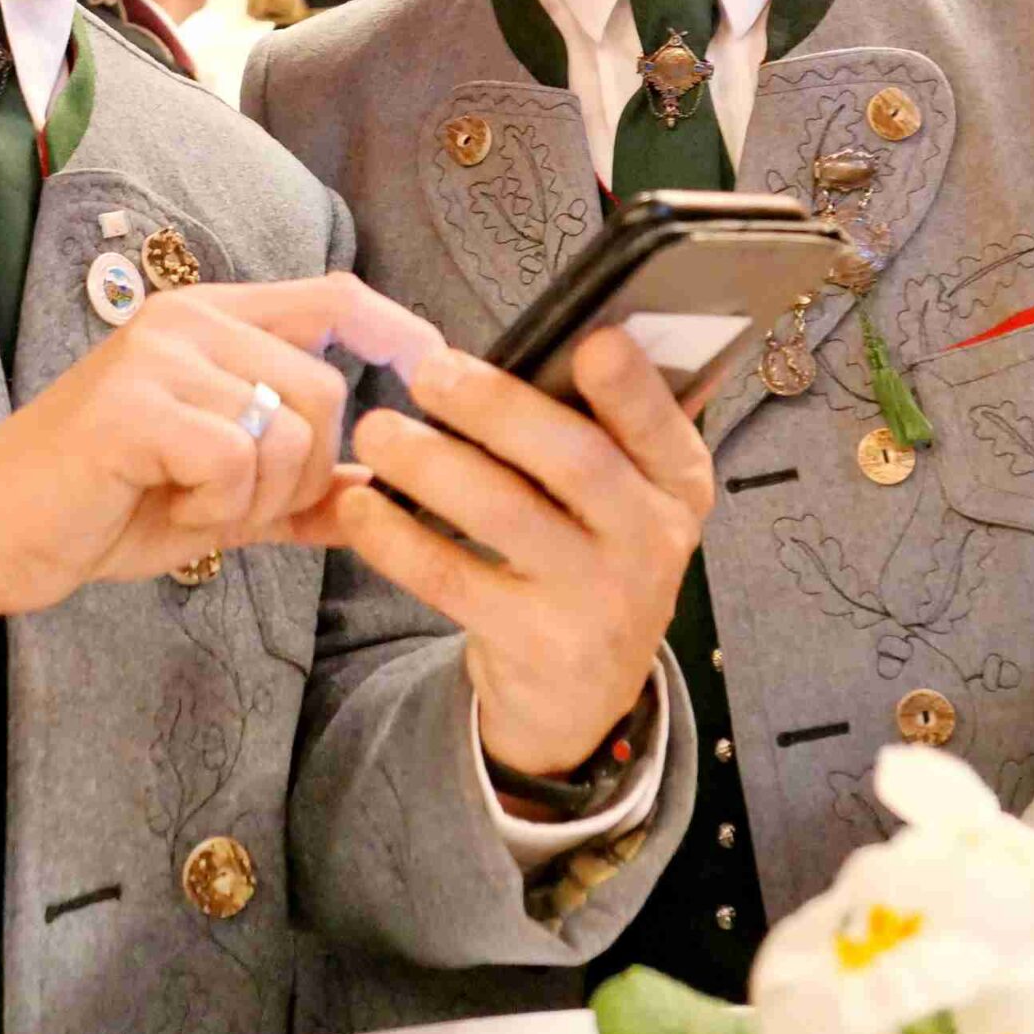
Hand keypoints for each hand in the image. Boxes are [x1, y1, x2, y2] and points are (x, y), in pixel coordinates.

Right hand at [0, 273, 441, 634]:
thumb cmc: (101, 506)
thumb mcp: (218, 495)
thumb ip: (298, 487)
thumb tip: (381, 493)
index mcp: (209, 321)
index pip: (334, 296)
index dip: (398, 330)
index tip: (436, 371)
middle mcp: (186, 319)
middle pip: (325, 387)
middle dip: (306, 474)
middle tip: (239, 506)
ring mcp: (157, 356)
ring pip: (287, 430)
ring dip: (254, 499)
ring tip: (188, 504)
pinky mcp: (133, 405)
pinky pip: (237, 462)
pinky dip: (215, 510)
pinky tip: (163, 510)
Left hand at [335, 329, 715, 779]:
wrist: (582, 692)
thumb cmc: (586, 552)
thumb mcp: (619, 496)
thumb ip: (592, 427)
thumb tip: (533, 340)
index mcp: (676, 483)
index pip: (663, 427)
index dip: (633, 387)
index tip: (593, 341)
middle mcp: (651, 541)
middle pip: (577, 461)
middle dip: (499, 407)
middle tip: (429, 371)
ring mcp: (598, 600)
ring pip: (505, 514)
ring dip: (430, 463)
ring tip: (376, 430)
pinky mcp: (537, 646)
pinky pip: (452, 579)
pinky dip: (396, 538)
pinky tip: (358, 507)